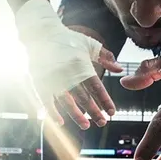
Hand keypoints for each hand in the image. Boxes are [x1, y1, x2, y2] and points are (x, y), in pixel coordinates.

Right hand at [16, 0, 122, 129]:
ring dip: (77, 116)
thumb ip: (106, 57)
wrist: (41, 33)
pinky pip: (47, 102)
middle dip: (95, 112)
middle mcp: (68, 74)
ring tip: (86, 125)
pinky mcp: (40, 83)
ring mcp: (53, 80)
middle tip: (103, 122)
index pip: (97, 87)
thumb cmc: (67, 39)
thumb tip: (120, 69)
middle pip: (84, 98)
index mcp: (82, 65)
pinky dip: (53, 112)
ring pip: (67, 102)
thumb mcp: (89, 44)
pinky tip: (61, 122)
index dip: (105, 101)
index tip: (112, 112)